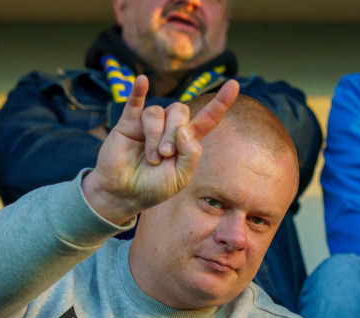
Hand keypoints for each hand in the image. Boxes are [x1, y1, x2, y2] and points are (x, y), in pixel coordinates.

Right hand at [82, 75, 238, 224]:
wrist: (124, 194)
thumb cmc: (154, 188)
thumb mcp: (181, 178)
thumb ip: (190, 155)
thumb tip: (185, 130)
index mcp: (187, 141)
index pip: (208, 118)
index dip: (221, 103)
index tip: (234, 84)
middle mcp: (170, 128)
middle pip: (180, 112)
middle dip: (173, 134)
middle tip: (165, 155)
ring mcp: (149, 124)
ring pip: (158, 112)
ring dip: (156, 135)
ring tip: (152, 157)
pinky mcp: (128, 123)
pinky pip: (135, 101)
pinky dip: (138, 91)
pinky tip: (142, 80)